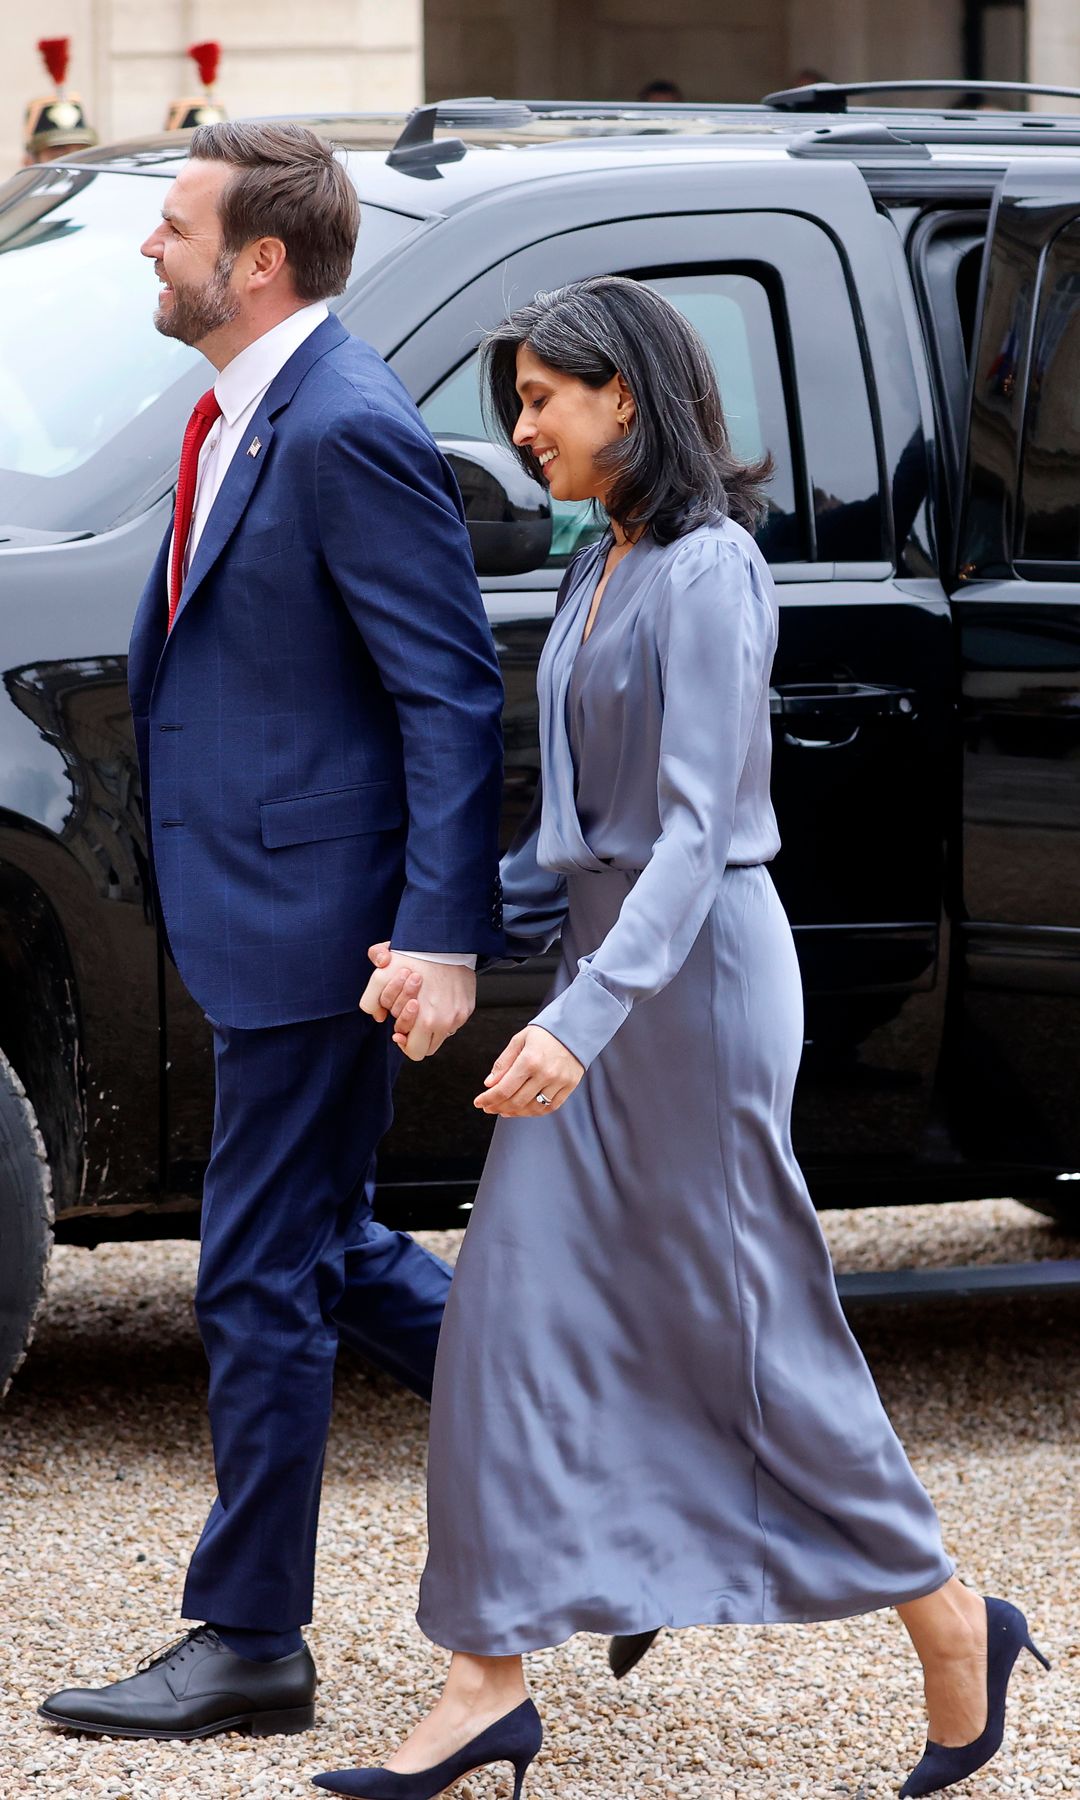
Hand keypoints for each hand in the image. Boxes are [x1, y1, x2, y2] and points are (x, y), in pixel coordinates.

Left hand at [359, 943, 474, 1060]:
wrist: (445, 941)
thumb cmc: (415, 956)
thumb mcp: (382, 972)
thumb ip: (371, 999)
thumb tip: (378, 1016)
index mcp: (425, 1019)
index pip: (414, 1050)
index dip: (403, 1042)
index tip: (398, 1032)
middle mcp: (445, 1021)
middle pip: (427, 1049)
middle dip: (415, 1037)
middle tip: (409, 1019)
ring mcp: (458, 1015)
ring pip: (442, 1037)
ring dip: (430, 1028)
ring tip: (423, 1008)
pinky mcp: (467, 1007)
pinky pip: (454, 1022)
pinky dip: (444, 1015)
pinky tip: (436, 998)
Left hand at [473, 1024, 583, 1116]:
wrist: (575, 1028)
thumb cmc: (544, 1033)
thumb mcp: (519, 1040)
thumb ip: (503, 1063)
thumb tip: (489, 1084)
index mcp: (529, 1060)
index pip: (504, 1089)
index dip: (488, 1099)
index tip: (479, 1102)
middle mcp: (545, 1073)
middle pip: (516, 1101)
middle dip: (498, 1107)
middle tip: (488, 1108)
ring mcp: (559, 1081)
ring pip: (533, 1108)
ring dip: (515, 1113)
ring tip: (503, 1110)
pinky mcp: (570, 1086)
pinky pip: (550, 1107)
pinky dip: (534, 1112)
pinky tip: (523, 1110)